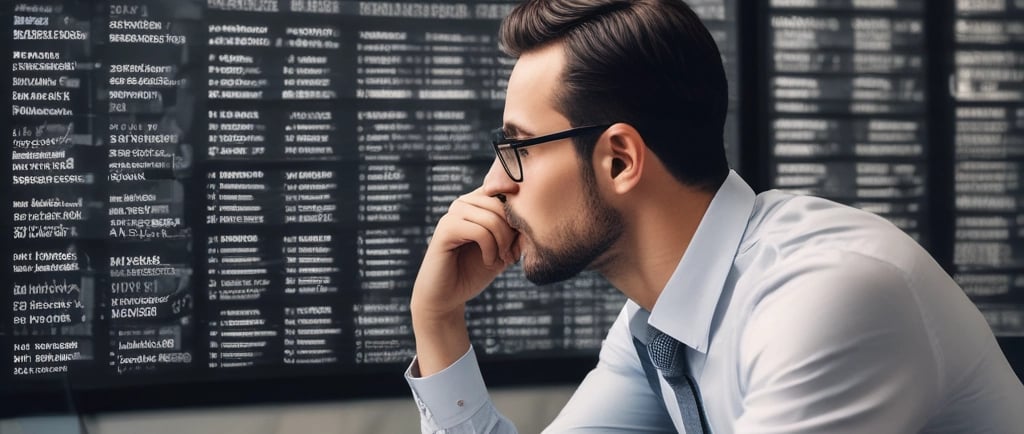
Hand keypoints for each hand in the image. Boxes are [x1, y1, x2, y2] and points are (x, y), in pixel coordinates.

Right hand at [411, 186, 519, 316]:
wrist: (448, 295)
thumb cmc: (476, 271)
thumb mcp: (505, 249)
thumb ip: (518, 231)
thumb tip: (535, 216)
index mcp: (477, 202)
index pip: (505, 188)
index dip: (520, 210)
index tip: (522, 237)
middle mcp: (463, 202)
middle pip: (501, 204)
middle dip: (513, 232)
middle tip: (511, 255)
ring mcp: (452, 214)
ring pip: (492, 218)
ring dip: (503, 243)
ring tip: (500, 259)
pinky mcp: (446, 229)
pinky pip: (480, 232)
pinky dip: (491, 250)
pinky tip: (488, 261)